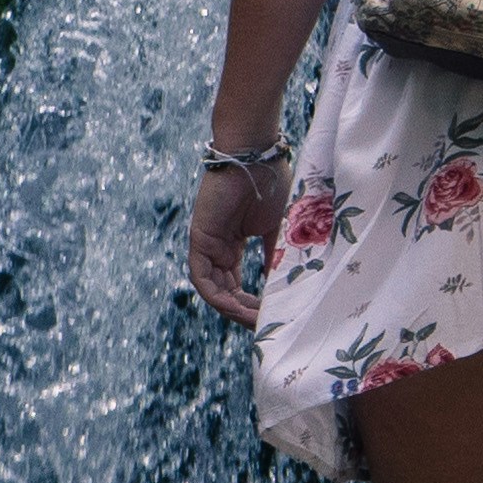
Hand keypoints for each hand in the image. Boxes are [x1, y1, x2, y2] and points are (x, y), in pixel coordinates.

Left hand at [186, 150, 284, 326]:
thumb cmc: (270, 182)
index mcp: (234, 244)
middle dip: (244, 312)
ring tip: (257, 322)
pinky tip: (238, 309)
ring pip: (214, 290)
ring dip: (234, 310)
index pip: (237, 285)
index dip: (252, 305)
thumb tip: (282, 289)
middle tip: (264, 328)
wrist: (255, 155)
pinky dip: (219, 298)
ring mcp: (207, 245)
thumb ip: (276, 257)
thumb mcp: (279, 228)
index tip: (271, 318)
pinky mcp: (199, 240)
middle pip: (225, 292)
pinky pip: (203, 279)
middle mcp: (217, 248)